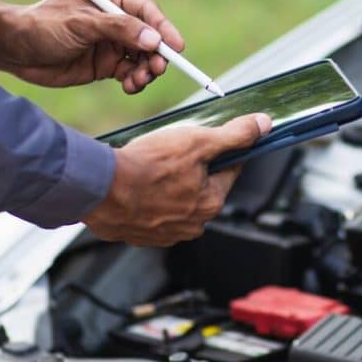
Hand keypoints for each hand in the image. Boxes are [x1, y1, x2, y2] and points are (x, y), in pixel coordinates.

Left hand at [0, 0, 183, 93]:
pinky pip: (131, 73)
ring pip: (144, 58)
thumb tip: (154, 40)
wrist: (14, 51)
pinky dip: (135, 81)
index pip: (146, 11)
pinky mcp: (107, 63)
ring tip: (137, 81)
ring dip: (146, 71)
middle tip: (155, 70)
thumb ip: (119, 29)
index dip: (164, 29)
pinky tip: (129, 86)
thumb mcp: (81, 24)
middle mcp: (115, 17)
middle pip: (150, 36)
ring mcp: (112, 42)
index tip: (176, 47)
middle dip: (156, 55)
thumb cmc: (42, 27)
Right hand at [83, 113, 271, 245]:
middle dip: (191, 169)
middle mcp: (193, 224)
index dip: (219, 151)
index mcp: (212, 203)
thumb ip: (234, 135)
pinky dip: (147, 199)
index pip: (229, 171)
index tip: (206, 141)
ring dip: (168, 185)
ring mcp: (166, 233)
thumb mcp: (198, 141)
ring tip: (151, 168)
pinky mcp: (141, 235)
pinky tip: (137, 184)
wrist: (98, 188)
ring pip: (176, 201)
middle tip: (171, 153)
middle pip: (202, 187)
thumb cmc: (147, 166)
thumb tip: (263, 126)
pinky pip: (152, 213)